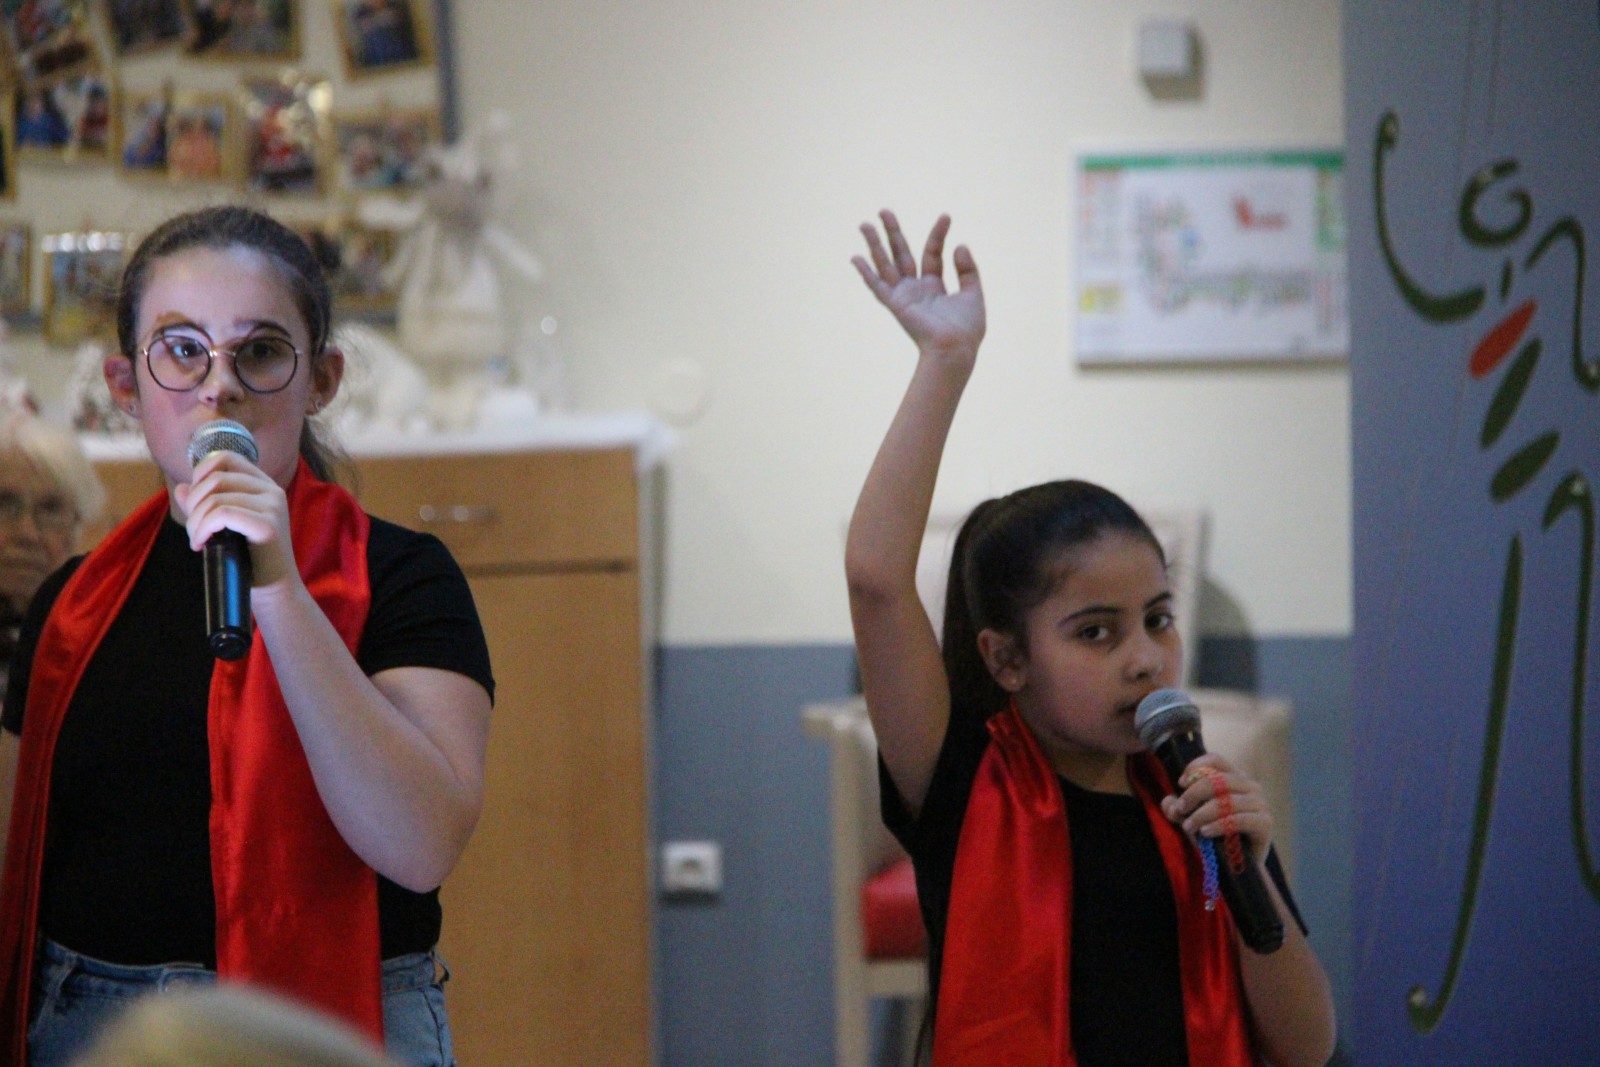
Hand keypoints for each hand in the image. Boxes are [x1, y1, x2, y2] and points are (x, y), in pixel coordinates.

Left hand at [173, 451, 298, 589]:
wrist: (273, 590)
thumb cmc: (249, 560)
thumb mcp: (223, 527)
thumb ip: (204, 504)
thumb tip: (181, 488)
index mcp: (263, 485)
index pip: (226, 457)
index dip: (201, 473)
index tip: (196, 501)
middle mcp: (272, 491)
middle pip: (215, 478)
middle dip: (193, 504)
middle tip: (194, 530)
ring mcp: (272, 507)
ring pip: (215, 498)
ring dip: (195, 521)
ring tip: (198, 540)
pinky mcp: (268, 526)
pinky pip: (222, 514)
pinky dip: (202, 529)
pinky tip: (200, 544)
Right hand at [853, 210, 985, 363]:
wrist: (956, 350)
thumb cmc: (967, 330)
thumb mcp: (972, 293)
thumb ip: (967, 269)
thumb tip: (960, 244)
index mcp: (934, 285)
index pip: (932, 252)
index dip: (938, 234)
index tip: (946, 216)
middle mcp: (916, 289)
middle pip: (901, 254)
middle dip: (893, 233)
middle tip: (883, 210)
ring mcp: (904, 296)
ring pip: (886, 265)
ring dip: (874, 245)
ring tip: (864, 224)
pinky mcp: (896, 305)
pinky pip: (878, 287)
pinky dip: (866, 273)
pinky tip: (855, 258)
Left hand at [1160, 753, 1273, 866]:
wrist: (1239, 865)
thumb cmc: (1216, 836)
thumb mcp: (1192, 819)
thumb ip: (1178, 809)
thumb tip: (1169, 802)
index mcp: (1235, 777)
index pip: (1216, 761)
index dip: (1196, 768)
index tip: (1181, 784)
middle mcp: (1250, 786)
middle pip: (1218, 780)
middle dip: (1194, 794)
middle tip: (1180, 810)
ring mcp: (1259, 804)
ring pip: (1226, 801)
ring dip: (1202, 814)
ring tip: (1188, 827)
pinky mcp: (1264, 823)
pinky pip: (1238, 819)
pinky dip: (1218, 825)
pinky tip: (1205, 832)